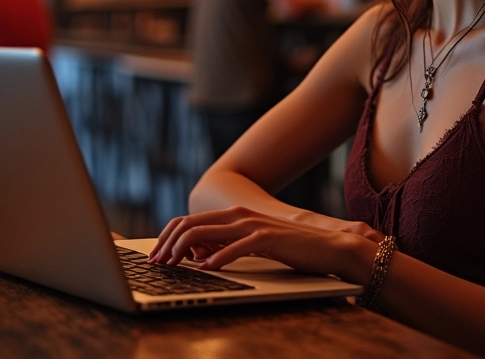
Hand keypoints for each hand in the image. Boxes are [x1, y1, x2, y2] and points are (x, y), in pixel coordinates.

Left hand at [148, 206, 374, 281]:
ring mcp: (253, 224)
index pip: (190, 220)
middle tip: (156, 263)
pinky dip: (216, 258)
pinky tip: (206, 269)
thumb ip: (227, 245)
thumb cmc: (289, 248)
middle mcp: (240, 214)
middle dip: (168, 243)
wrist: (327, 246)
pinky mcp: (267, 238)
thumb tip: (197, 256)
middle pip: (191, 223)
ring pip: (206, 232)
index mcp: (234, 214)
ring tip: (173, 266)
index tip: (157, 255)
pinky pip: (235, 247)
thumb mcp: (251, 245)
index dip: (168, 236)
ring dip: (184, 250)